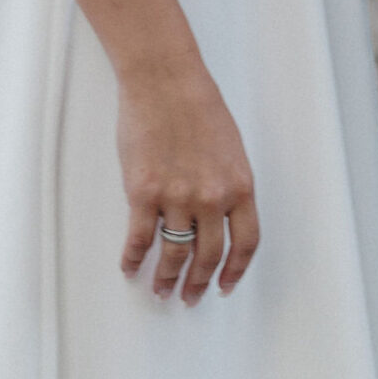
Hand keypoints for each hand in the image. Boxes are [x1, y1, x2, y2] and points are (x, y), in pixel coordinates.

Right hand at [118, 62, 259, 303]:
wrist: (165, 81)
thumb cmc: (198, 105)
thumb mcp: (230, 148)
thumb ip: (228, 184)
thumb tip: (220, 218)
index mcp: (239, 185)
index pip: (245, 243)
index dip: (235, 271)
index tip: (225, 286)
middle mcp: (212, 197)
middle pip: (208, 256)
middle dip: (198, 283)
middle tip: (189, 297)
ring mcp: (177, 197)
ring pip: (174, 254)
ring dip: (167, 278)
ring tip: (161, 289)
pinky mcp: (143, 193)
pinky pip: (139, 239)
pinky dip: (134, 258)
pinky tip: (131, 267)